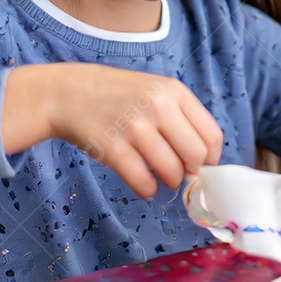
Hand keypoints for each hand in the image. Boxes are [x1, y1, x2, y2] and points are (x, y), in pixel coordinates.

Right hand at [3, 63, 222, 198]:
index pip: (212, 136)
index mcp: (174, 91)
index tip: (198, 164)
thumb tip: (205, 162)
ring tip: (157, 175)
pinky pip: (143, 183)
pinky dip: (147, 190)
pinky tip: (141, 182)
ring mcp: (134, 127)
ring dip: (168, 182)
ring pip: (171, 172)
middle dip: (190, 172)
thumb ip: (182, 119)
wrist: (68, 93)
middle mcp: (158, 106)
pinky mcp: (113, 148)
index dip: (210, 158)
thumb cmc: (119, 96)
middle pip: (196, 156)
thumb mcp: (156, 91)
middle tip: (177, 172)